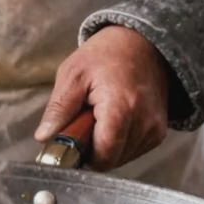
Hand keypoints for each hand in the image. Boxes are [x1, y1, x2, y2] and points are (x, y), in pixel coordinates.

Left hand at [34, 26, 168, 171]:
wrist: (142, 43)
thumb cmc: (107, 54)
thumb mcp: (73, 74)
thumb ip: (59, 109)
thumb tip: (45, 136)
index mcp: (121, 108)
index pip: (102, 155)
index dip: (82, 153)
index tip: (72, 139)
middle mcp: (144, 123)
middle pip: (110, 160)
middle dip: (92, 147)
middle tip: (85, 120)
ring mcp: (154, 129)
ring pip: (121, 158)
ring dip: (106, 145)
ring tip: (101, 116)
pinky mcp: (159, 132)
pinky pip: (132, 151)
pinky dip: (119, 142)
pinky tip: (114, 120)